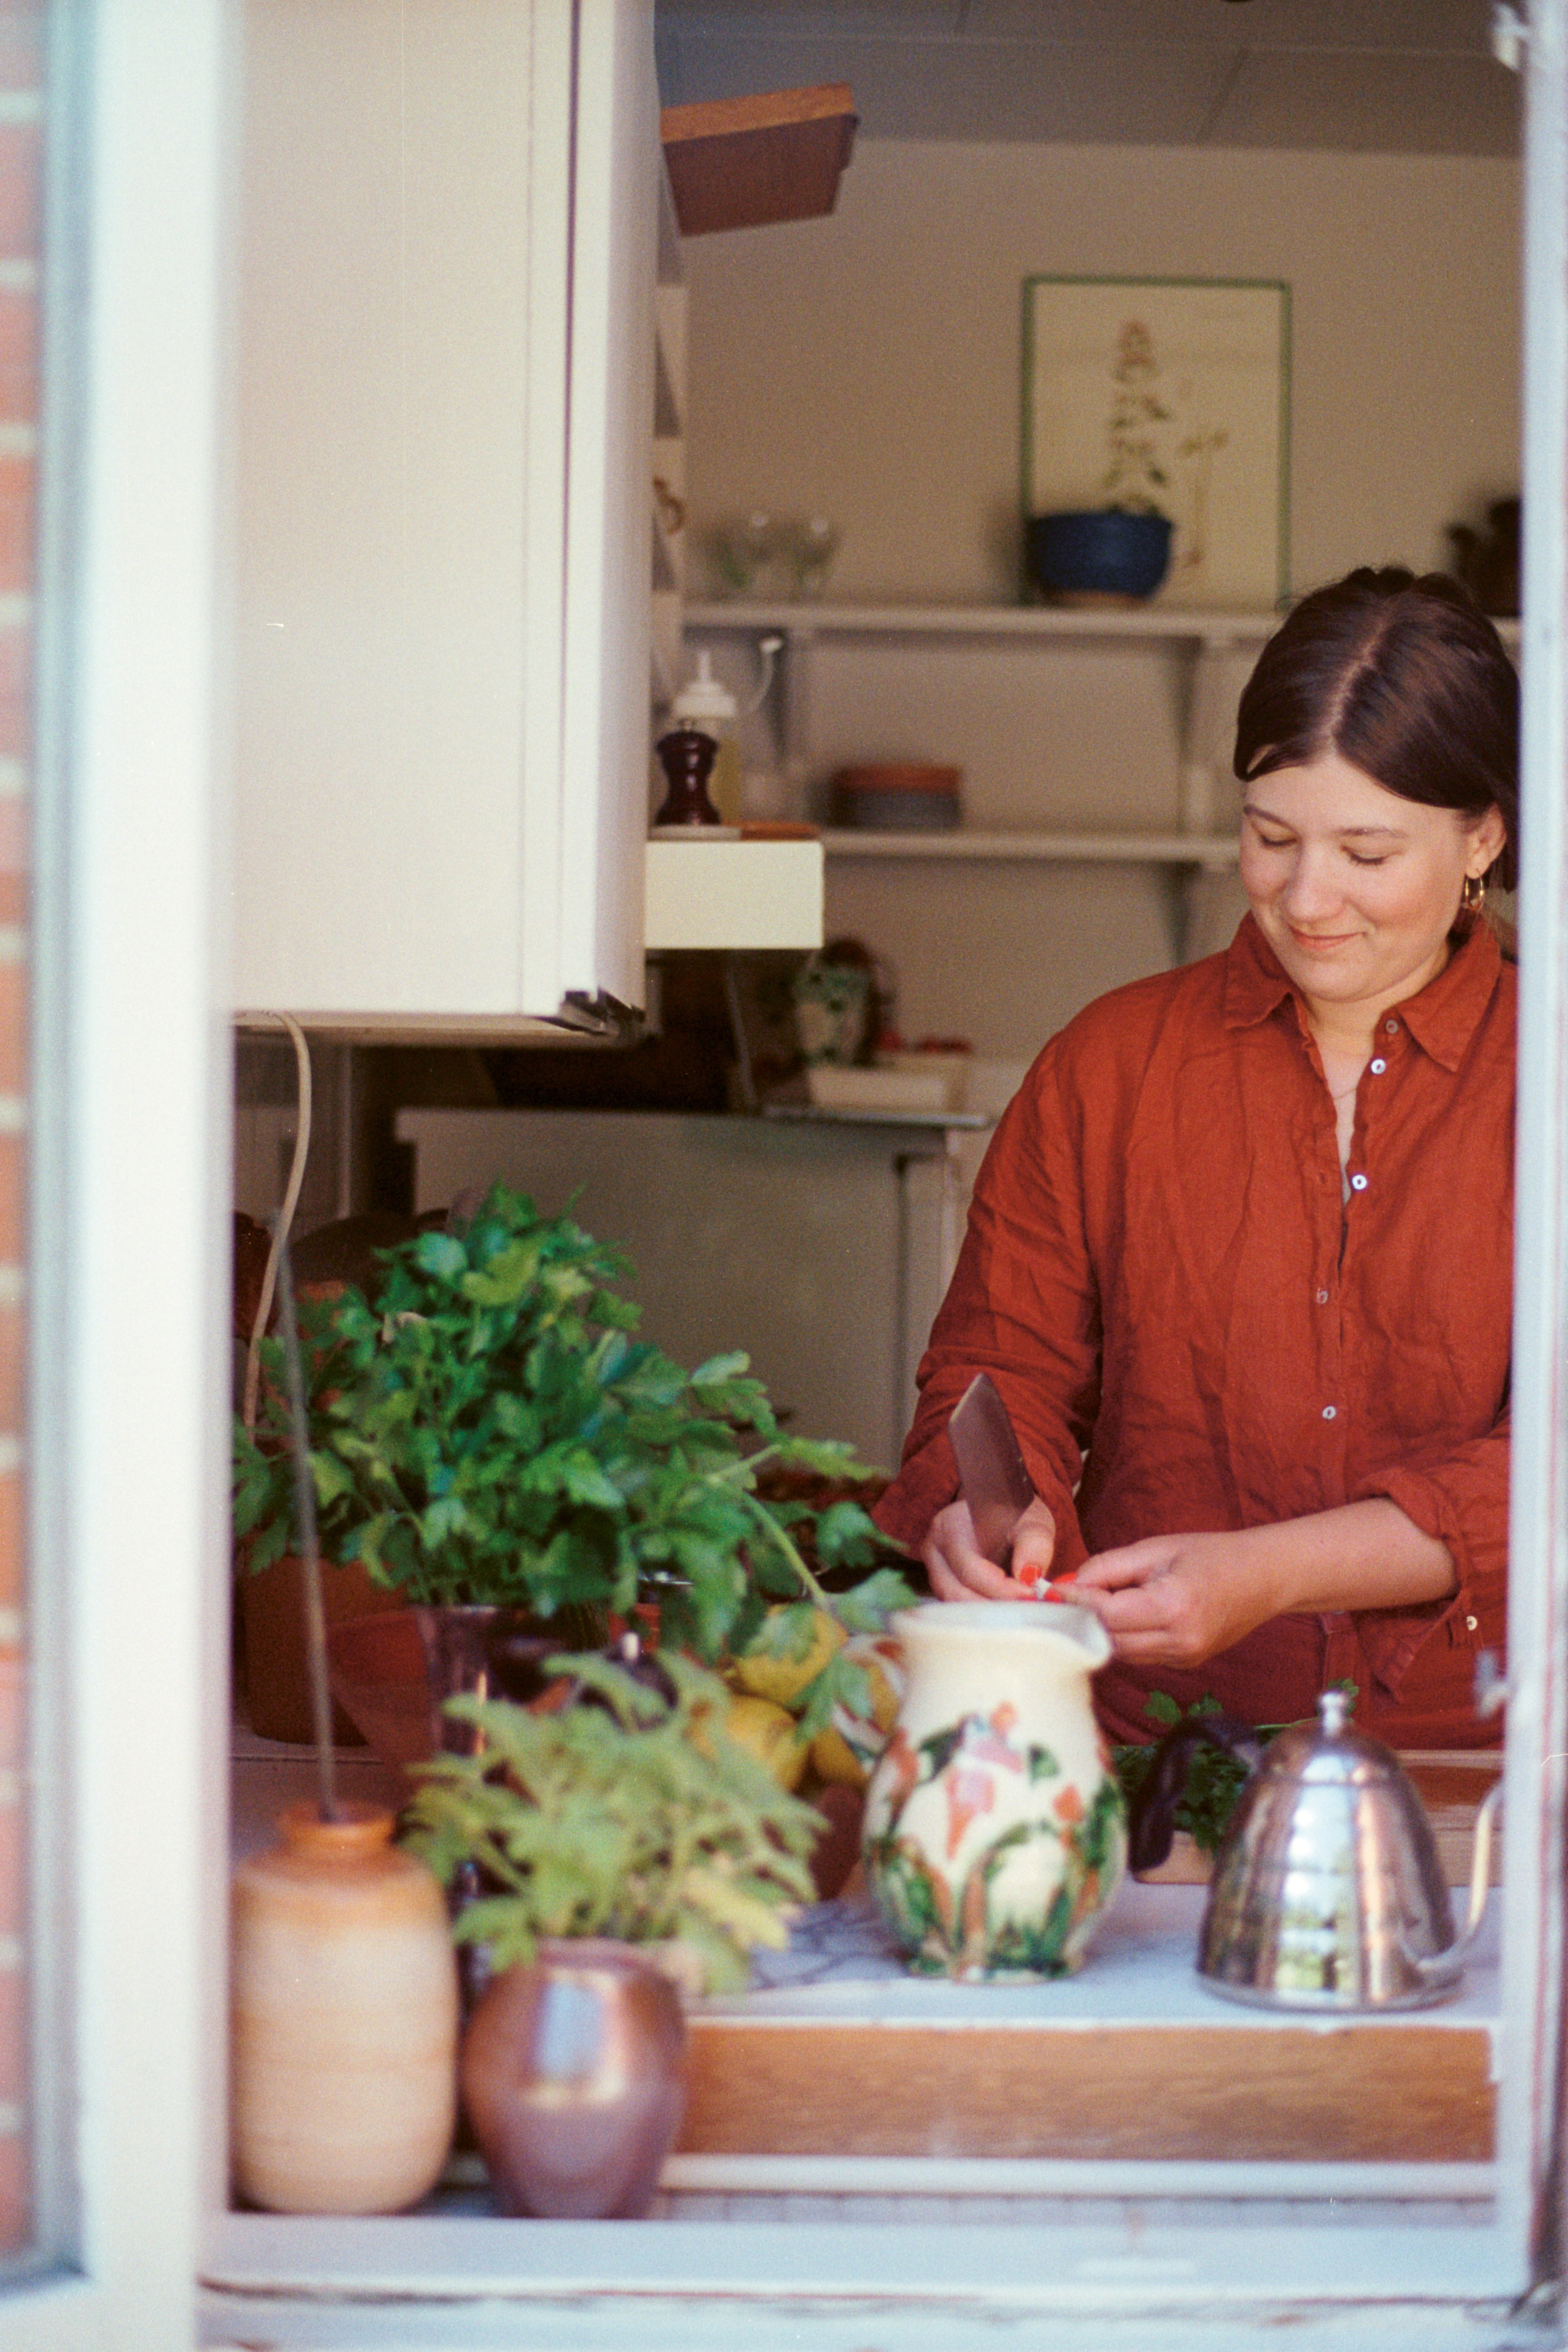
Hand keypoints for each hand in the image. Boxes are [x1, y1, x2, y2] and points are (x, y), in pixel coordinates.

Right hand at [923, 1496, 1058, 1602]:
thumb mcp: (1031, 1522)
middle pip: (957, 1593)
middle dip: (993, 1607)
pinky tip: (1005, 1609)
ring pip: (954, 1603)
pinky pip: (958, 1605)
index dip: (1001, 1589)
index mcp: (950, 1528)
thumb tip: (1030, 1579)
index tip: (1030, 1595)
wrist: (998, 1506)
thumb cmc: (1013, 1513)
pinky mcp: (942, 1582)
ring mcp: (933, 1569)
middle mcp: (933, 1550)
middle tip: (1025, 1608)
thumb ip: (1034, 1547)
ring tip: (1017, 1609)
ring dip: (987, 1613)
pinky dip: (981, 1610)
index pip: (971, 1570)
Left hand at [1069, 1529, 1284, 1668]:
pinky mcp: (1185, 1663)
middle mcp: (1179, 1641)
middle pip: (1108, 1639)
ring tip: (1095, 1600)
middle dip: (1083, 1616)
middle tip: (1065, 1594)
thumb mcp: (1156, 1549)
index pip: (1106, 1614)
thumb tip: (1069, 1583)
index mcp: (1173, 1607)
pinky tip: (1124, 1614)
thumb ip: (1109, 1567)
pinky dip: (1123, 1636)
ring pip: (1120, 1651)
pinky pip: (1139, 1654)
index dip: (1075, 1601)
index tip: (1051, 1588)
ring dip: (1102, 1628)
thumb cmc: (1212, 1554)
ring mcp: (1184, 1657)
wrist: (1264, 1577)